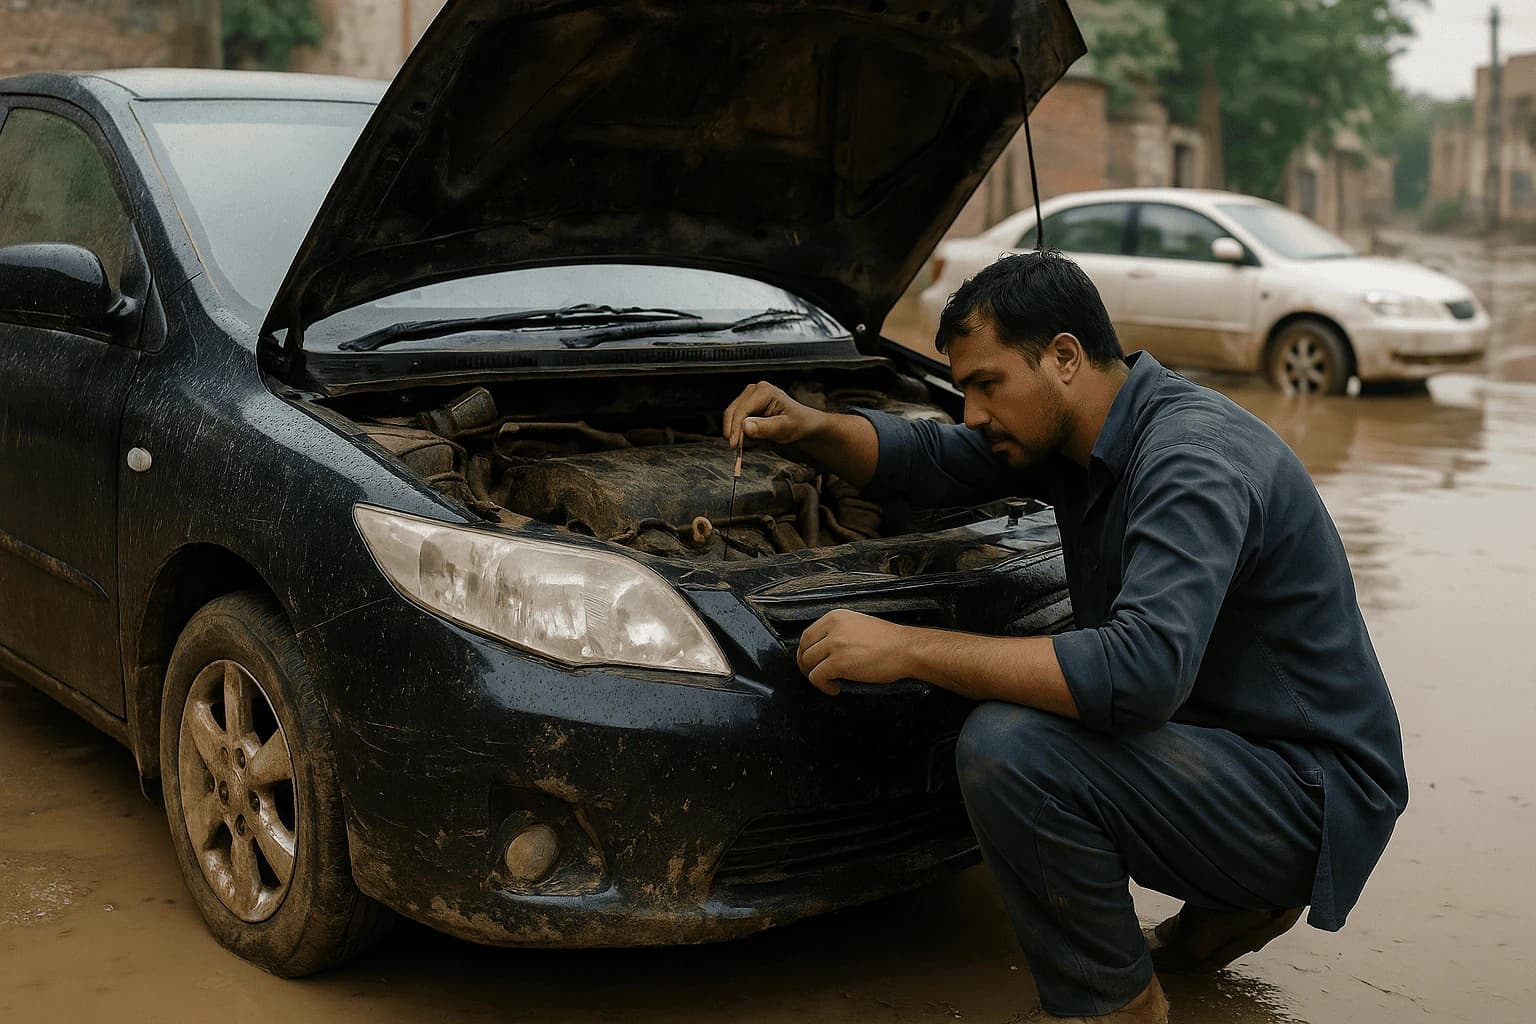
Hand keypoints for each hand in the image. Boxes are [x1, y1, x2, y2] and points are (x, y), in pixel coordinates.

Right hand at [722, 381, 825, 449]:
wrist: (803, 425)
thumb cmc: (798, 424)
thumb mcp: (785, 428)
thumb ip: (766, 428)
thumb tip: (745, 426)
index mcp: (764, 391)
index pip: (742, 410)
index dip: (736, 428)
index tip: (734, 444)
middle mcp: (754, 391)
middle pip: (732, 412)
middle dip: (735, 432)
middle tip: (738, 448)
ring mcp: (748, 398)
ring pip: (731, 418)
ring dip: (738, 433)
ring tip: (756, 442)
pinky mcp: (746, 407)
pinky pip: (735, 421)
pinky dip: (741, 433)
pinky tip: (755, 439)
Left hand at [795, 609, 913, 695]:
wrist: (906, 649)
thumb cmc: (889, 641)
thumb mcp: (858, 625)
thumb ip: (838, 632)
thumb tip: (822, 648)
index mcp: (836, 617)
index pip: (808, 634)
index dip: (807, 651)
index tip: (812, 662)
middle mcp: (832, 628)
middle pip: (804, 648)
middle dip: (806, 664)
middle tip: (816, 674)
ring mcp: (835, 644)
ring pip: (808, 663)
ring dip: (816, 676)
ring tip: (831, 682)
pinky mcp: (839, 662)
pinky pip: (817, 677)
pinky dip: (824, 686)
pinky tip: (836, 688)